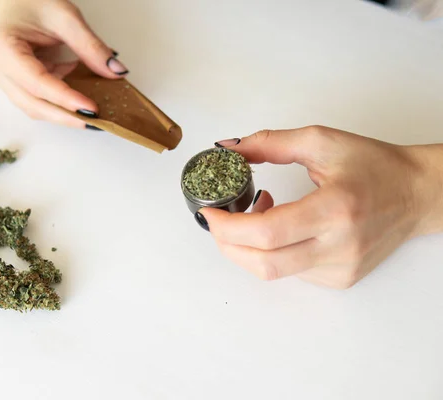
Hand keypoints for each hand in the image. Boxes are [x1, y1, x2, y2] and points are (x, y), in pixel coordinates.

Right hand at [0, 0, 128, 127]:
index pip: (37, 82)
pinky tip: (79, 97)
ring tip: (90, 115)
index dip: (64, 98)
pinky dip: (60, 103)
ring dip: (63, 113)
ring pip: (34, 108)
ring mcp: (3, 80)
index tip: (90, 108)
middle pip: (33, 103)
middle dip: (65, 116)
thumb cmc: (34, 2)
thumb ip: (91, 46)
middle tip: (95, 122)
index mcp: (3, 48)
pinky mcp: (14, 85)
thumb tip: (116, 71)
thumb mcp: (66, 17)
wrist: (17, 0)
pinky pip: (38, 101)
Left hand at [198, 126, 442, 288]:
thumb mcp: (321, 141)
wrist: (416, 194)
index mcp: (335, 209)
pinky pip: (291, 272)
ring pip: (274, 271)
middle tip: (218, 220)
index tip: (210, 212)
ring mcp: (341, 269)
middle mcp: (339, 247)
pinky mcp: (341, 279)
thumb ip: (269, 143)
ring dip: (250, 246)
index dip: (228, 226)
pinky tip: (283, 228)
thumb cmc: (375, 166)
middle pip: (263, 263)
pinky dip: (274, 252)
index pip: (267, 232)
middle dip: (228, 243)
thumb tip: (228, 149)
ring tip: (260, 212)